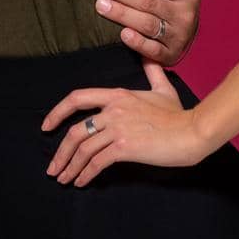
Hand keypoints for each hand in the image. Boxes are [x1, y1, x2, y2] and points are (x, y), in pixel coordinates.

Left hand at [41, 61, 212, 184]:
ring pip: (83, 149)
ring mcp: (117, 128)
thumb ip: (152, 72)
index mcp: (116, 95)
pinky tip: (81, 182)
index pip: (77, 98)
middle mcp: (112, 109)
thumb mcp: (163, 88)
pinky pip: (97, 162)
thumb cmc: (178, 113)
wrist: (192, 131)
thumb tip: (150, 57)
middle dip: (60, 152)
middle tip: (53, 168)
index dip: (57, 112)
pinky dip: (85, 173)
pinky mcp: (124, 146)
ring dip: (70, 167)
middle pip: (74, 131)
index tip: (46, 127)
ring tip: (64, 179)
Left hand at [91, 0, 206, 65]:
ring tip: (99, 4)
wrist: (188, 32)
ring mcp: (178, 36)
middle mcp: (186, 14)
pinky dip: (138, 43)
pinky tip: (121, 35)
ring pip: (147, 24)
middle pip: (149, 2)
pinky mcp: (169, 55)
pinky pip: (153, 50)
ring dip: (122, 14)